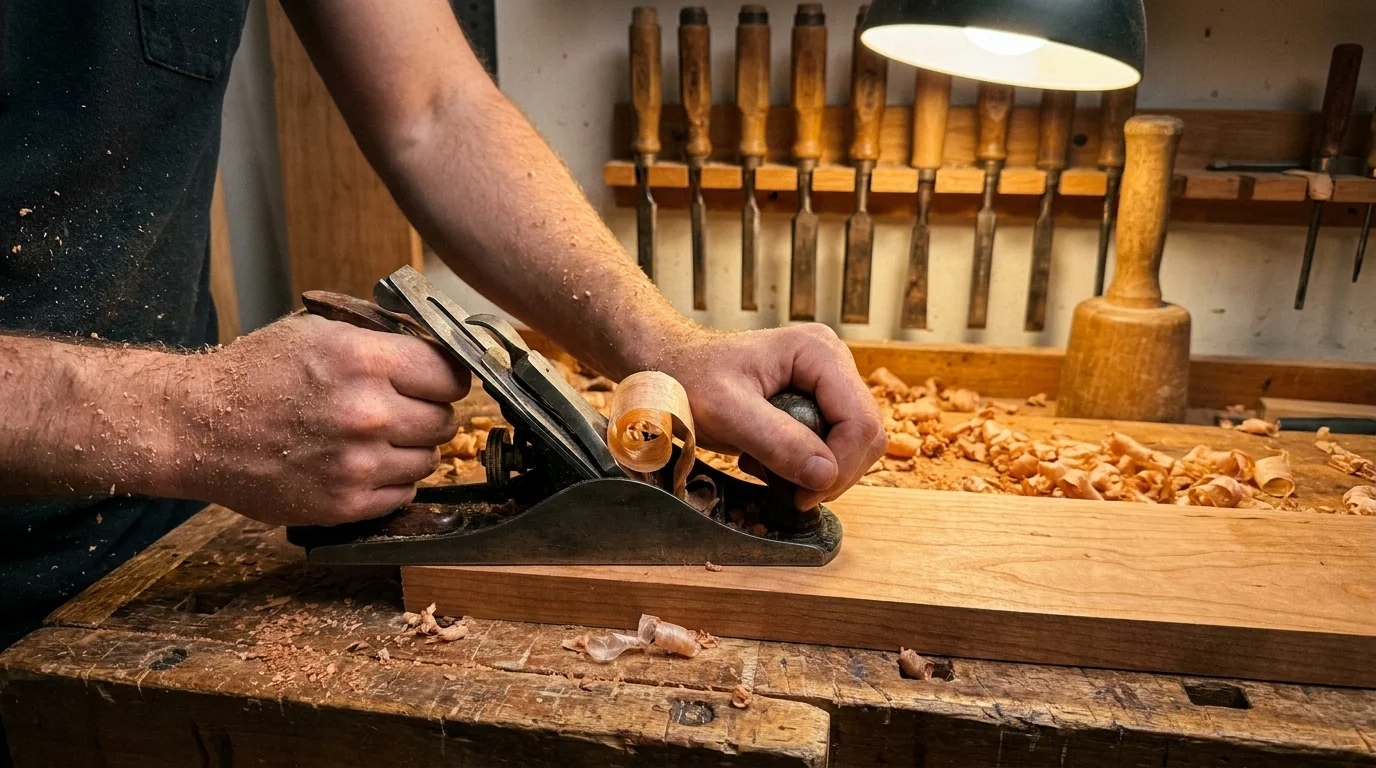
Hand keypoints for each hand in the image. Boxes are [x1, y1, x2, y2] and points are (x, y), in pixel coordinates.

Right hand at [171, 313, 469, 525]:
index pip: (451, 376)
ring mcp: (358, 463)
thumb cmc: (255, 375)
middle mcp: (368, 413)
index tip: (438, 384)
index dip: (446, 379)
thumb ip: (381, 341)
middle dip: (428, 414)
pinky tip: (362, 464)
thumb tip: (436, 352)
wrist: (197, 427)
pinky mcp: (345, 503)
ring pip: (428, 460)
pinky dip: (390, 481)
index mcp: (364, 361)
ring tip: (374, 438)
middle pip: (445, 421)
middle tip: (401, 411)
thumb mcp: (319, 331)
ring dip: (410, 450)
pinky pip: (403, 494)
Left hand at [657, 324, 885, 508]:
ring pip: (854, 444)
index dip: (841, 466)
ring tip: (767, 467)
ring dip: (818, 471)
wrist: (671, 367)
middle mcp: (833, 362)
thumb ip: (776, 440)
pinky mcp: (817, 401)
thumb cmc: (689, 378)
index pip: (860, 422)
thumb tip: (825, 475)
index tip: (802, 496)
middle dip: (833, 473)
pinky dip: (806, 464)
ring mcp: (827, 382)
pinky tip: (767, 459)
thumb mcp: (726, 412)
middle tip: (789, 493)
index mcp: (819, 352)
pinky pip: (833, 444)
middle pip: (866, 435)